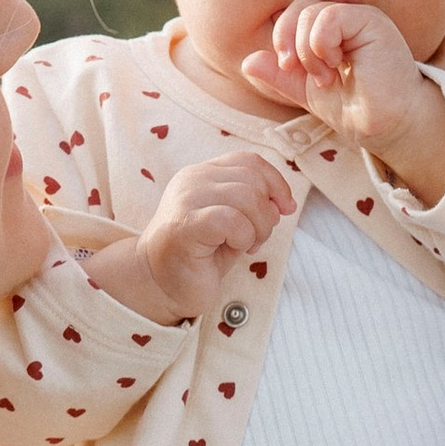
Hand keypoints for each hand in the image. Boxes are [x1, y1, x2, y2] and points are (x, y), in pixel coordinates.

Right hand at [133, 152, 295, 321]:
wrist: (159, 284)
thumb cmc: (199, 256)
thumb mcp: (233, 223)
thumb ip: (255, 206)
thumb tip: (283, 204)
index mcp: (203, 173)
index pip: (249, 161)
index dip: (276, 183)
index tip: (285, 209)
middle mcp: (193, 179)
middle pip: (252, 178)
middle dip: (267, 213)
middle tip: (256, 239)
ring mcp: (186, 198)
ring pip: (247, 197)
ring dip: (259, 227)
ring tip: (247, 246)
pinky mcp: (185, 224)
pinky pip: (231, 220)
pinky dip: (243, 237)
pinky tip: (233, 248)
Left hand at [242, 1, 444, 203]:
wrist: (386, 126)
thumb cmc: (355, 108)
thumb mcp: (307, 91)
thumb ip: (280, 75)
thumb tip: (247, 62)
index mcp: (329, 29)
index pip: (292, 14)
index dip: (280, 37)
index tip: (286, 67)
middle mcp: (345, 17)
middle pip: (297, 8)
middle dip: (287, 41)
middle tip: (298, 71)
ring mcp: (359, 17)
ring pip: (310, 13)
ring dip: (307, 51)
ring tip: (325, 77)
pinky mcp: (372, 21)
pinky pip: (330, 17)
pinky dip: (322, 45)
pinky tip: (336, 66)